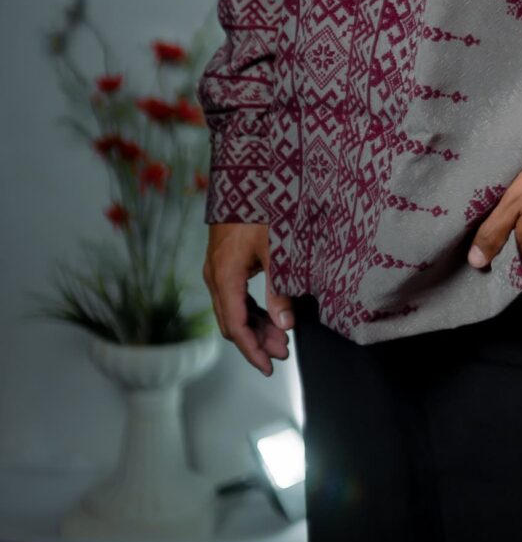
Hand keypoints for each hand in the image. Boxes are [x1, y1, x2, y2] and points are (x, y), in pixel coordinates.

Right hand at [203, 221, 293, 377]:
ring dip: (256, 326)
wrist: (245, 174)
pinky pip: (236, 295)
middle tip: (283, 352)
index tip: (269, 367)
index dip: (252, 350)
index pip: (235, 326)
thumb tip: (286, 324)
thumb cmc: (263, 207)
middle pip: (232, 322)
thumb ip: (280, 288)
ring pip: (234, 310)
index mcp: (224, 275)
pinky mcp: (225, 261)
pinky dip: (253, 309)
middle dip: (256, 341)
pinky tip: (271, 316)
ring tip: (282, 337)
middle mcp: (215, 275)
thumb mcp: (277, 249)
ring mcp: (217, 268)